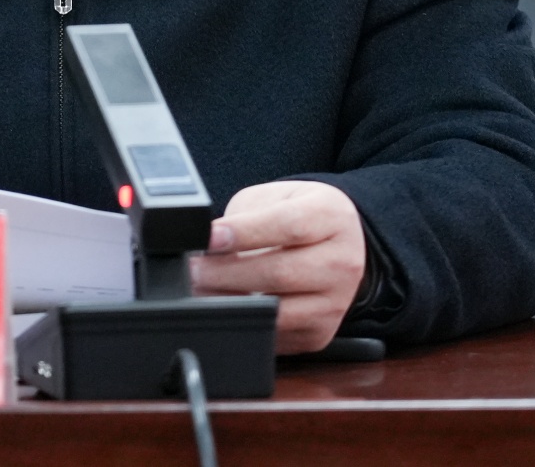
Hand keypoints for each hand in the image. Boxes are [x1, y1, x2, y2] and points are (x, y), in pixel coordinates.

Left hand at [188, 180, 365, 353]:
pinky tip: (224, 308)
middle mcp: (342, 261)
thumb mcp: (276, 199)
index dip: (244, 233)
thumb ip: (247, 216)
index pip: (288, 226)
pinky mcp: (320, 333)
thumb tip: (210, 242)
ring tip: (200, 291)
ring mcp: (334, 302)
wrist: (337, 244)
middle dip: (226, 274)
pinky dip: (244, 324)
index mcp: (332, 216)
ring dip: (230, 303)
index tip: (209, 239)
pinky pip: (275, 335)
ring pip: (277, 311)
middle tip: (192, 270)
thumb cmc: (299, 216)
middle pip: (280, 273)